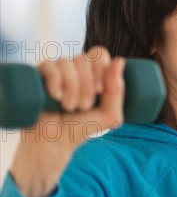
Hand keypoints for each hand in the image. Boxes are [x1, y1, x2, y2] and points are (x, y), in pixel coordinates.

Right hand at [9, 46, 124, 196]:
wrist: (54, 142)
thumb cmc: (82, 127)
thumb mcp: (109, 114)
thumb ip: (117, 91)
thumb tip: (119, 61)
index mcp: (92, 72)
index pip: (99, 54)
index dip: (101, 69)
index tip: (100, 91)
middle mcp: (74, 67)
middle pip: (84, 59)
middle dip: (87, 84)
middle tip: (84, 107)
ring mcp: (55, 69)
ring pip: (67, 63)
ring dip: (72, 87)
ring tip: (69, 107)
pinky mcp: (37, 75)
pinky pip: (49, 67)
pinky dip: (56, 82)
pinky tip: (56, 97)